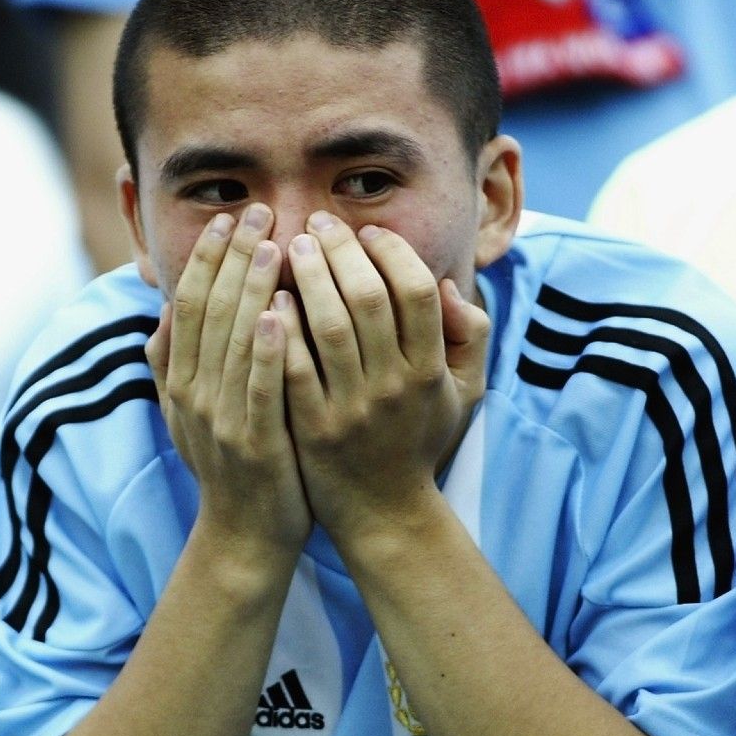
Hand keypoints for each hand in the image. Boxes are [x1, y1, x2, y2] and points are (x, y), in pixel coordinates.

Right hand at [155, 203, 310, 552]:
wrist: (244, 535)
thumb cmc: (229, 466)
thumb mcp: (185, 412)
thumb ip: (171, 363)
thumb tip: (163, 310)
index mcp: (180, 381)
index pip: (189, 305)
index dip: (206, 258)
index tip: (229, 217)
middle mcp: (193, 394)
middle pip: (210, 311)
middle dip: (233, 257)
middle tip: (259, 211)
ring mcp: (221, 418)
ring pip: (235, 341)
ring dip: (252, 290)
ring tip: (273, 245)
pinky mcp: (254, 442)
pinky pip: (261, 387)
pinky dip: (268, 349)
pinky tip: (282, 314)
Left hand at [281, 212, 489, 539]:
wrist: (382, 512)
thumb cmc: (417, 440)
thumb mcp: (462, 393)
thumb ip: (468, 337)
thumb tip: (448, 284)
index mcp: (430, 370)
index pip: (417, 293)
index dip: (392, 253)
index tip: (366, 232)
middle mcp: (395, 386)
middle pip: (370, 299)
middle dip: (341, 253)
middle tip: (316, 224)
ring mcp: (352, 408)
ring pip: (330, 327)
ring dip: (308, 279)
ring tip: (287, 246)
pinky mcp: (312, 429)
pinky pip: (293, 370)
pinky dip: (280, 331)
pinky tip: (266, 300)